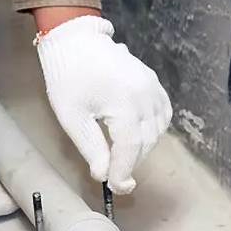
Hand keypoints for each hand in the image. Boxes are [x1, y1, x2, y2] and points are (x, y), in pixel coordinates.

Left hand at [36, 15, 171, 193]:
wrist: (75, 42)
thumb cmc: (67, 78)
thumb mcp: (73, 118)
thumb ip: (91, 148)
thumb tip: (103, 175)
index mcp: (125, 104)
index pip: (130, 148)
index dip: (123, 172)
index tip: (116, 189)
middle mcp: (146, 96)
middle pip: (145, 142)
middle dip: (130, 164)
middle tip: (114, 179)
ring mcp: (153, 87)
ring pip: (157, 131)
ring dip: (141, 149)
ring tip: (121, 159)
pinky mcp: (153, 82)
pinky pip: (162, 114)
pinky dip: (153, 131)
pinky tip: (138, 138)